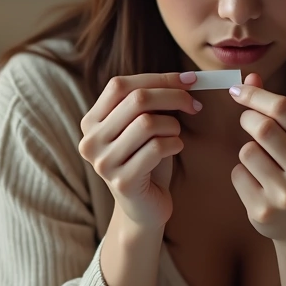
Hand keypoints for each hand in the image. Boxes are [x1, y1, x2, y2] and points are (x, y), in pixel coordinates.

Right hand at [79, 72, 200, 229]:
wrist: (145, 207)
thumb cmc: (147, 160)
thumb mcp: (142, 126)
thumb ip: (151, 102)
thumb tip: (187, 79)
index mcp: (91, 122)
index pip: (120, 86)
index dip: (157, 79)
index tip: (188, 81)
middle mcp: (91, 141)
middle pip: (137, 100)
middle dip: (173, 97)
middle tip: (194, 104)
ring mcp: (103, 163)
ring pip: (148, 123)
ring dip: (173, 125)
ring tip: (175, 136)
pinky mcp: (122, 182)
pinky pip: (157, 148)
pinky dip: (175, 143)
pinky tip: (175, 149)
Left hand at [228, 73, 285, 243]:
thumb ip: (276, 109)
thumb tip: (250, 77)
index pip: (284, 109)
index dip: (256, 95)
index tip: (237, 90)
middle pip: (263, 128)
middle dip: (248, 118)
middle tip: (247, 121)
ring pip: (247, 151)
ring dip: (247, 150)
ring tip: (261, 161)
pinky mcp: (263, 211)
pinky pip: (238, 174)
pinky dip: (242, 173)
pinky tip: (258, 185)